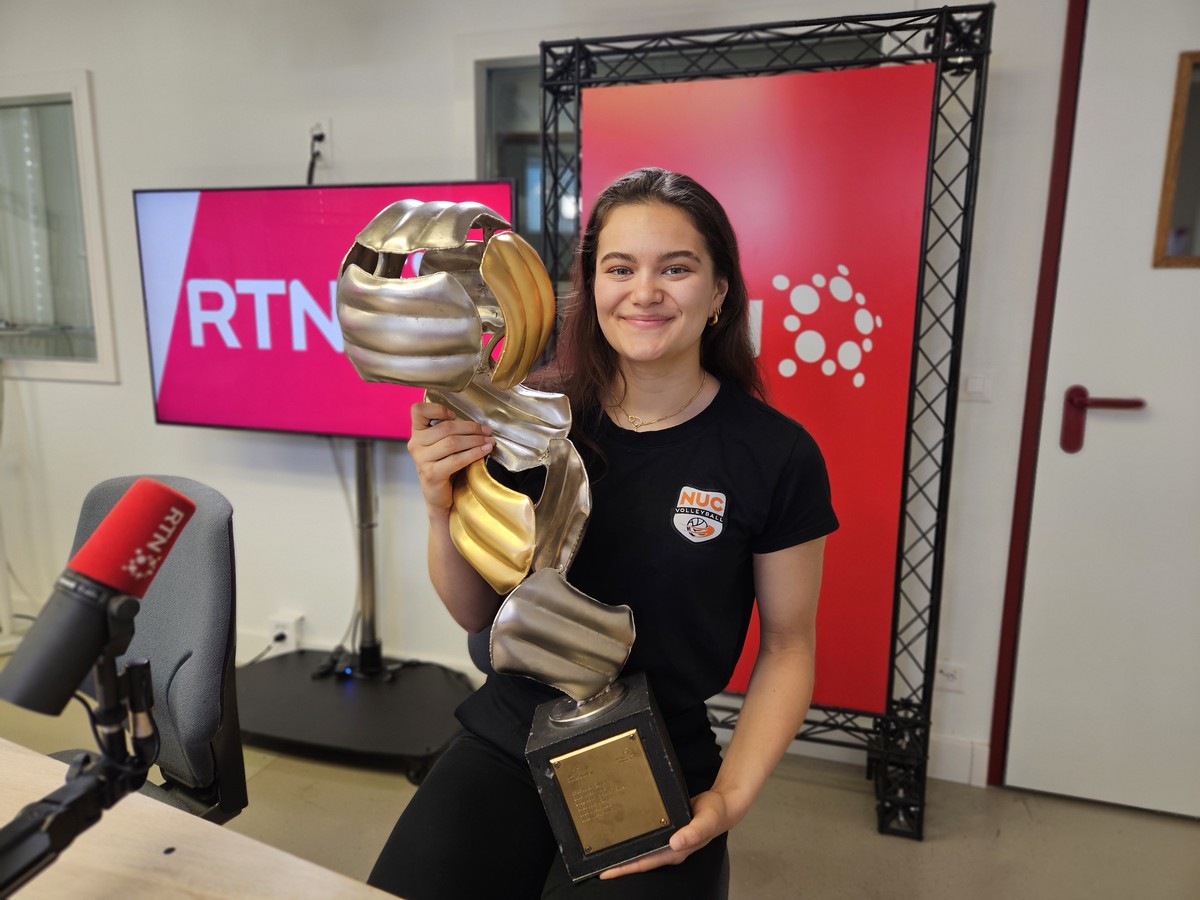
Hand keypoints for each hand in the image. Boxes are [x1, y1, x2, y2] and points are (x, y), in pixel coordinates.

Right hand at [408, 401, 493, 512]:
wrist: (439, 496)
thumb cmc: (445, 467)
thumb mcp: (443, 445)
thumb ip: (450, 432)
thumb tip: (479, 425)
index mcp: (417, 432)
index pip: (418, 410)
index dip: (437, 408)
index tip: (454, 415)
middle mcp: (415, 444)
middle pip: (445, 427)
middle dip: (470, 428)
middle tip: (486, 431)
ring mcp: (421, 460)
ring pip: (452, 443)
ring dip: (475, 440)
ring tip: (489, 441)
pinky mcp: (431, 473)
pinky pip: (456, 459)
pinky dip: (474, 453)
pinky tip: (485, 451)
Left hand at [597, 789, 730, 879]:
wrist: (723, 805)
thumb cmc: (715, 814)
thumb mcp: (706, 820)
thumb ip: (693, 832)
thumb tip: (676, 843)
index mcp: (675, 851)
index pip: (644, 863)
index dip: (624, 868)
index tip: (605, 872)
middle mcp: (669, 849)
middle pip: (639, 860)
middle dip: (619, 864)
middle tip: (596, 863)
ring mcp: (669, 842)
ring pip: (643, 850)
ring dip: (626, 852)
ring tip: (605, 851)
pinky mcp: (668, 831)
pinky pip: (648, 839)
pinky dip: (636, 839)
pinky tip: (626, 835)